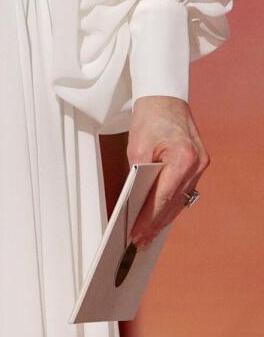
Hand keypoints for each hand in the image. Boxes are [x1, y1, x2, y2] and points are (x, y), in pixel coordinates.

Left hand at [127, 96, 208, 248]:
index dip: (148, 219)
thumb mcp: (137, 146)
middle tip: (140, 241)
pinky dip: (171, 203)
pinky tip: (160, 215)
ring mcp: (201, 165)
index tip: (136, 234)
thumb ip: (138, 175)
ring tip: (148, 234)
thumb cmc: (150, 117)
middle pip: (174, 203)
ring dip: (164, 217)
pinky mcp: (199, 163)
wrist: (163, 95)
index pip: (163, 197)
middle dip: (155, 223)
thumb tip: (134, 203)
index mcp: (183, 158)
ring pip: (181, 200)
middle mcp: (197, 164)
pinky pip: (184, 190)